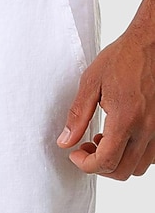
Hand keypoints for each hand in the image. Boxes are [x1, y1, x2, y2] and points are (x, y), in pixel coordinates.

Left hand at [57, 30, 154, 179]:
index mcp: (126, 119)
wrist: (153, 41)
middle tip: (86, 147)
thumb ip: (77, 116)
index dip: (85, 164)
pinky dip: (135, 154)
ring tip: (104, 139)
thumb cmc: (124, 57)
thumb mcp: (91, 83)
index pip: (105, 162)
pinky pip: (153, 155)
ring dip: (118, 161)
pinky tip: (123, 135)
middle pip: (123, 171)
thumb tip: (66, 141)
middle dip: (99, 166)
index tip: (75, 153)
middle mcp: (148, 128)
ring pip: (140, 167)